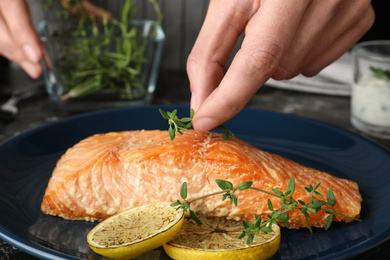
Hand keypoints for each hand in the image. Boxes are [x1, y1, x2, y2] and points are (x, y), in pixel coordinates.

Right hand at [0, 0, 110, 78]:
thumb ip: (76, 1)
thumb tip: (105, 19)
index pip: (10, 6)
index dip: (22, 33)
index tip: (37, 55)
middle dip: (18, 51)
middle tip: (38, 69)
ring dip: (12, 51)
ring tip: (33, 66)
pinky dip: (7, 43)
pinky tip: (23, 54)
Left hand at [187, 0, 374, 131]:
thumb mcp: (229, 2)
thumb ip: (210, 52)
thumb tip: (201, 97)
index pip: (257, 59)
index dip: (228, 97)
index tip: (205, 119)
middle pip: (275, 69)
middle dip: (256, 60)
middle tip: (258, 27)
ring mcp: (348, 8)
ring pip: (295, 71)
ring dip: (278, 57)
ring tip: (282, 21)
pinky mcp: (359, 19)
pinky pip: (316, 63)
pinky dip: (300, 53)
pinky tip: (300, 26)